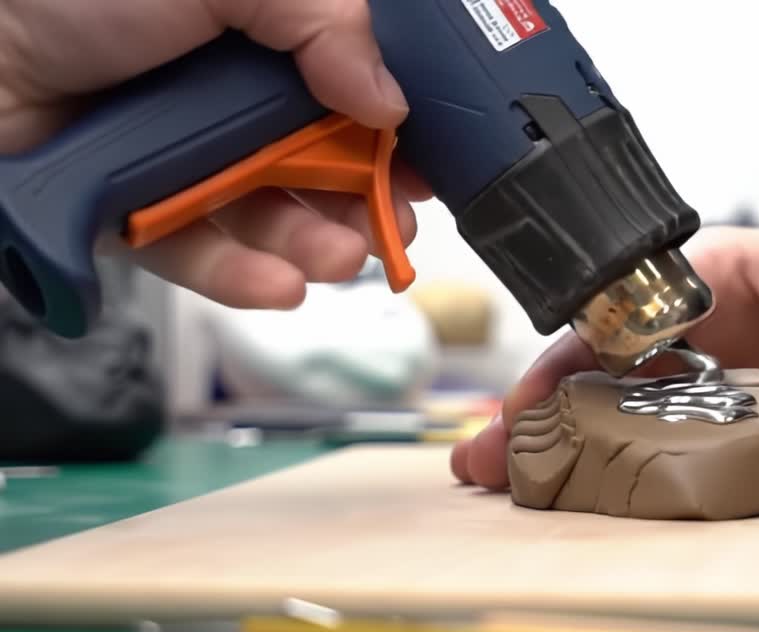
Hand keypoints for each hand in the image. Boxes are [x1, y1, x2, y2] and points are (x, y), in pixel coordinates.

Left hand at [0, 0, 431, 308]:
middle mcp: (227, 99)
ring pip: (269, 219)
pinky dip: (242, 277)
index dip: (395, 133)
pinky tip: (281, 284)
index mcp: (259, 35)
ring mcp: (183, 161)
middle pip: (322, 166)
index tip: (429, 162)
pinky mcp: (135, 217)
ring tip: (341, 258)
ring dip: (316, 246)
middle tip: (396, 225)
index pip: (351, 91)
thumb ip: (321, 20)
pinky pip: (199, 257)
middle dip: (367, 203)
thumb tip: (390, 98)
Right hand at [451, 226, 758, 488]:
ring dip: (575, 454)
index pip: (623, 309)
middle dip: (545, 413)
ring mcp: (715, 387)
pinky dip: (638, 485)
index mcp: (712, 276)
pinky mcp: (740, 435)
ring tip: (514, 491)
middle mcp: (700, 333)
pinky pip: (683, 462)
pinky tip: (595, 511)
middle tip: (487, 458)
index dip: (573, 353)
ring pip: (632, 421)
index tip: (536, 399)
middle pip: (606, 372)